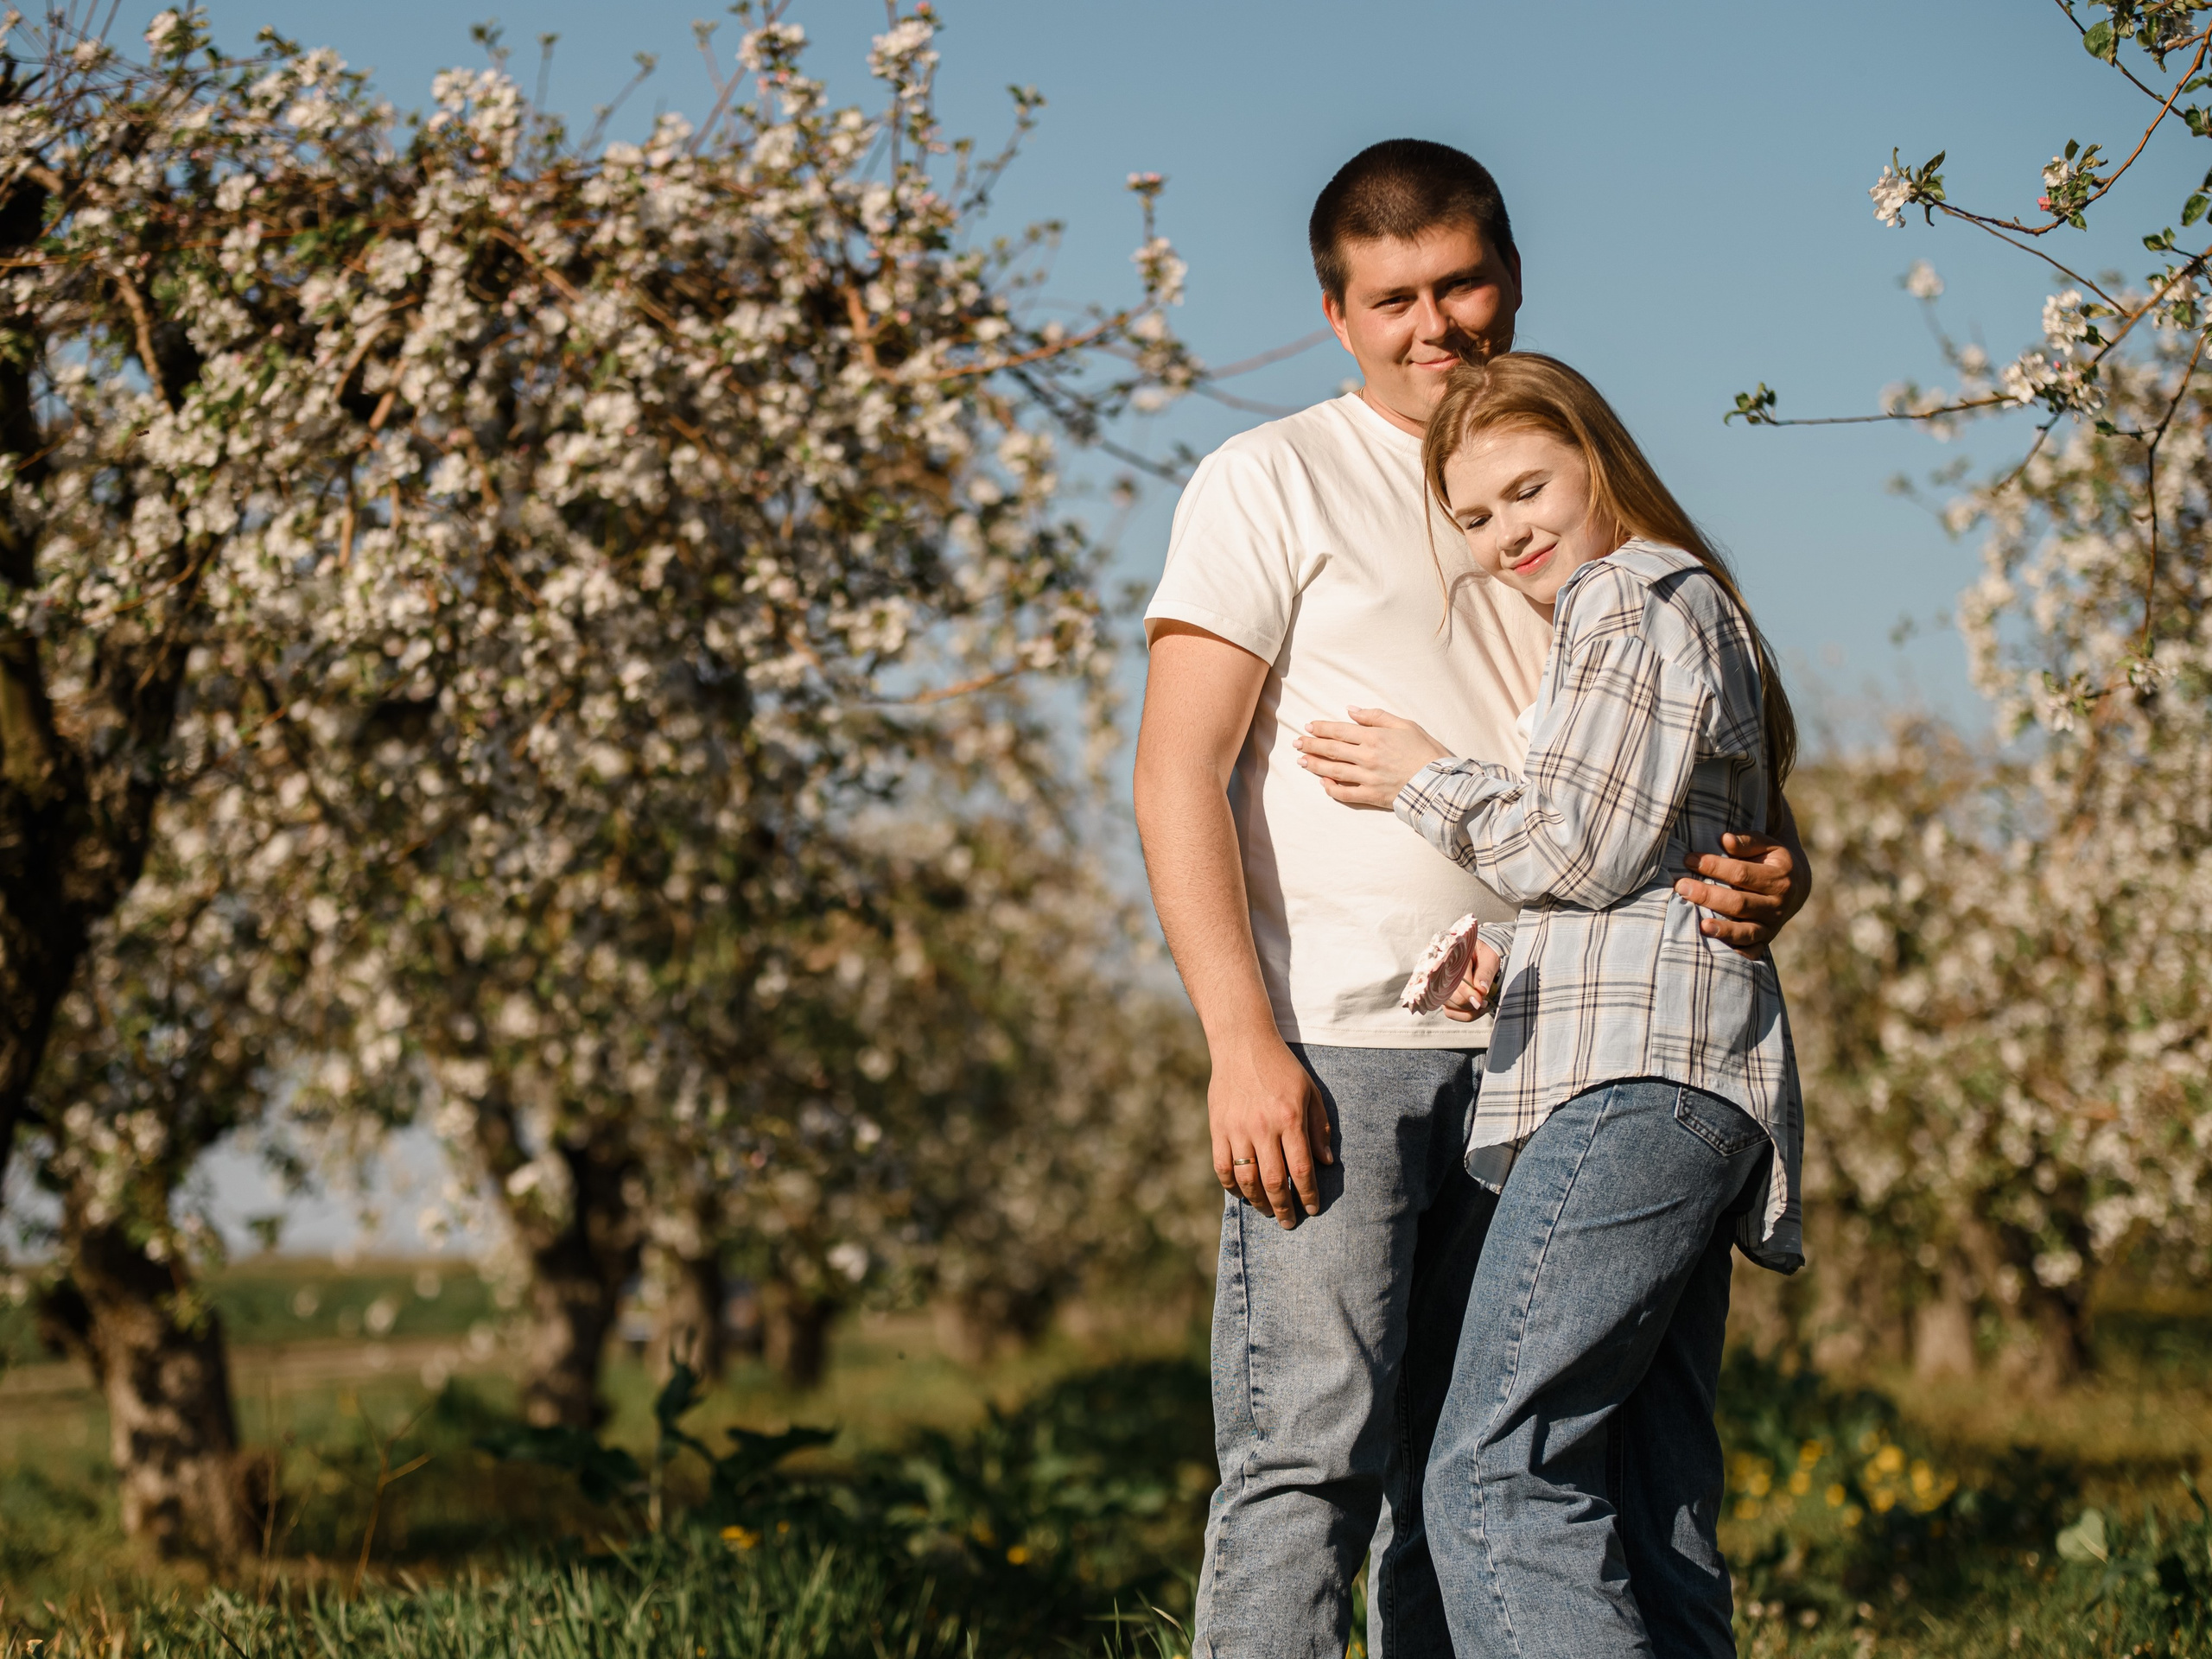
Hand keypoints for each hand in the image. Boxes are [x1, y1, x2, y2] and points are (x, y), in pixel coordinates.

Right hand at [1209, 1033, 1332, 1227]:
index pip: (1301, 1169)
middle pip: (1273, 1181)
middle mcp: (1263, 1127)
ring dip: (1258, 1201)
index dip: (1308, 1195)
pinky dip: (1231, 1184)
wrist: (1243, 1043)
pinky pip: (1222, 1166)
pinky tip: (1241, 1192)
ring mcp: (1237, 1128)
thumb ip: (1319, 1128)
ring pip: (1246, 1179)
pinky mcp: (1218, 1127)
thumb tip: (1326, 1163)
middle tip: (1288, 1222)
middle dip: (1283, 1207)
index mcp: (1290, 1119)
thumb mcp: (1310, 1092)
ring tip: (1267, 1210)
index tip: (1312, 1209)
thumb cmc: (1282, 1068)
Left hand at [1295, 707, 1451, 808]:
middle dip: (1311, 745)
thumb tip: (1350, 710)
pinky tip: (1323, 784)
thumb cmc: (1426, 750)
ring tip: (1302, 761)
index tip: (1308, 727)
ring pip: (1333, 771)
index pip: (1339, 731)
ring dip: (1315, 765)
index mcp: (1374, 737)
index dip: (1321, 728)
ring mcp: (1368, 777)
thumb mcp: (1405, 724)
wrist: (1440, 781)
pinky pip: (1345, 794)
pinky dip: (1332, 790)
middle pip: (1332, 750)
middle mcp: (1367, 757)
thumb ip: (1376, 716)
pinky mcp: (1372, 795)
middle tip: (1296, 743)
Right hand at [1438, 941, 1500, 1022]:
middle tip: (1485, 1002)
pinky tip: (1474, 1010)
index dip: (1469, 994)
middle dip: (1470, 1003)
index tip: (1481, 1002)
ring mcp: (1440, 985)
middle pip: (1452, 996)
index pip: (1457, 982)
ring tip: (1482, 1004)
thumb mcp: (1489, 958)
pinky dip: (1463, 1015)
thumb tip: (1481, 990)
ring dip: (1468, 1010)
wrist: (1479, 953)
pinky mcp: (1443, 996)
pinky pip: (1450, 1011)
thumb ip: (1485, 973)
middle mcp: (1441, 972)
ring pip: (1450, 1006)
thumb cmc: (1484, 953)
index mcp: (1452, 958)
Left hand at [1674, 832, 1803, 957]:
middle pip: (1739, 903)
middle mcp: (1778, 904)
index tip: (1689, 859)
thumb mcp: (1766, 845)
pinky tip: (1718, 952)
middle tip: (1681, 886)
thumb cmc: (1770, 860)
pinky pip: (1753, 951)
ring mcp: (1773, 925)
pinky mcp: (1767, 940)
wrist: (1795, 886)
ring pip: (1747, 931)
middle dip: (1708, 895)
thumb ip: (1747, 841)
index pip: (1741, 873)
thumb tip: (1725, 839)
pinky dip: (1738, 954)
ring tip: (1701, 926)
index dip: (1713, 866)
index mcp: (1779, 877)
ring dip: (1724, 930)